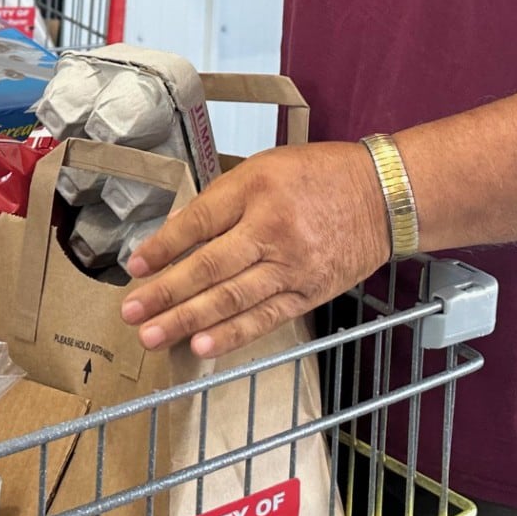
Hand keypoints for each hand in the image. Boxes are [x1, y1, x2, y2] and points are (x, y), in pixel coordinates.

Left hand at [121, 142, 390, 357]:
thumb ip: (222, 200)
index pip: (200, 221)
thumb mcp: (265, 168)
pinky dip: (234, 334)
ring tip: (154, 336)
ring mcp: (292, 266)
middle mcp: (272, 228)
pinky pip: (265, 317)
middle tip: (132, 312)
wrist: (384, 195)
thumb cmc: (319, 176)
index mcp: (257, 188)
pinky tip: (205, 347)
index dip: (164, 247)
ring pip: (232, 298)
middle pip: (210, 266)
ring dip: (189, 320)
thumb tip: (178, 234)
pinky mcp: (308, 292)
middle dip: (166, 292)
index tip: (135, 268)